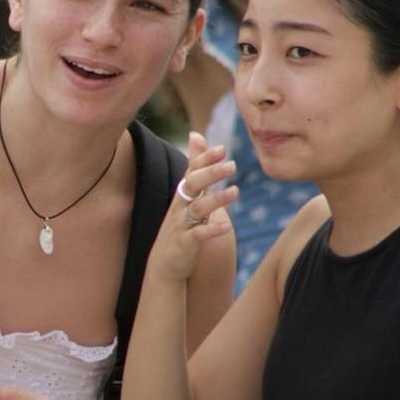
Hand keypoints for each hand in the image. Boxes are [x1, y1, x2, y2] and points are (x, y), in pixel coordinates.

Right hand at [146, 132, 236, 284]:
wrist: (164, 265)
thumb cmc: (180, 225)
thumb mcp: (187, 194)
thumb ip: (194, 167)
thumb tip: (196, 134)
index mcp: (182, 194)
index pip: (191, 171)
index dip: (204, 159)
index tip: (222, 149)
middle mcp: (179, 206)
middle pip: (192, 185)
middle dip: (211, 174)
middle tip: (232, 165)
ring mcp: (181, 225)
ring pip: (196, 209)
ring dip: (216, 200)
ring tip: (235, 191)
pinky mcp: (185, 244)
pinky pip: (198, 235)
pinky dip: (212, 230)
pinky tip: (226, 226)